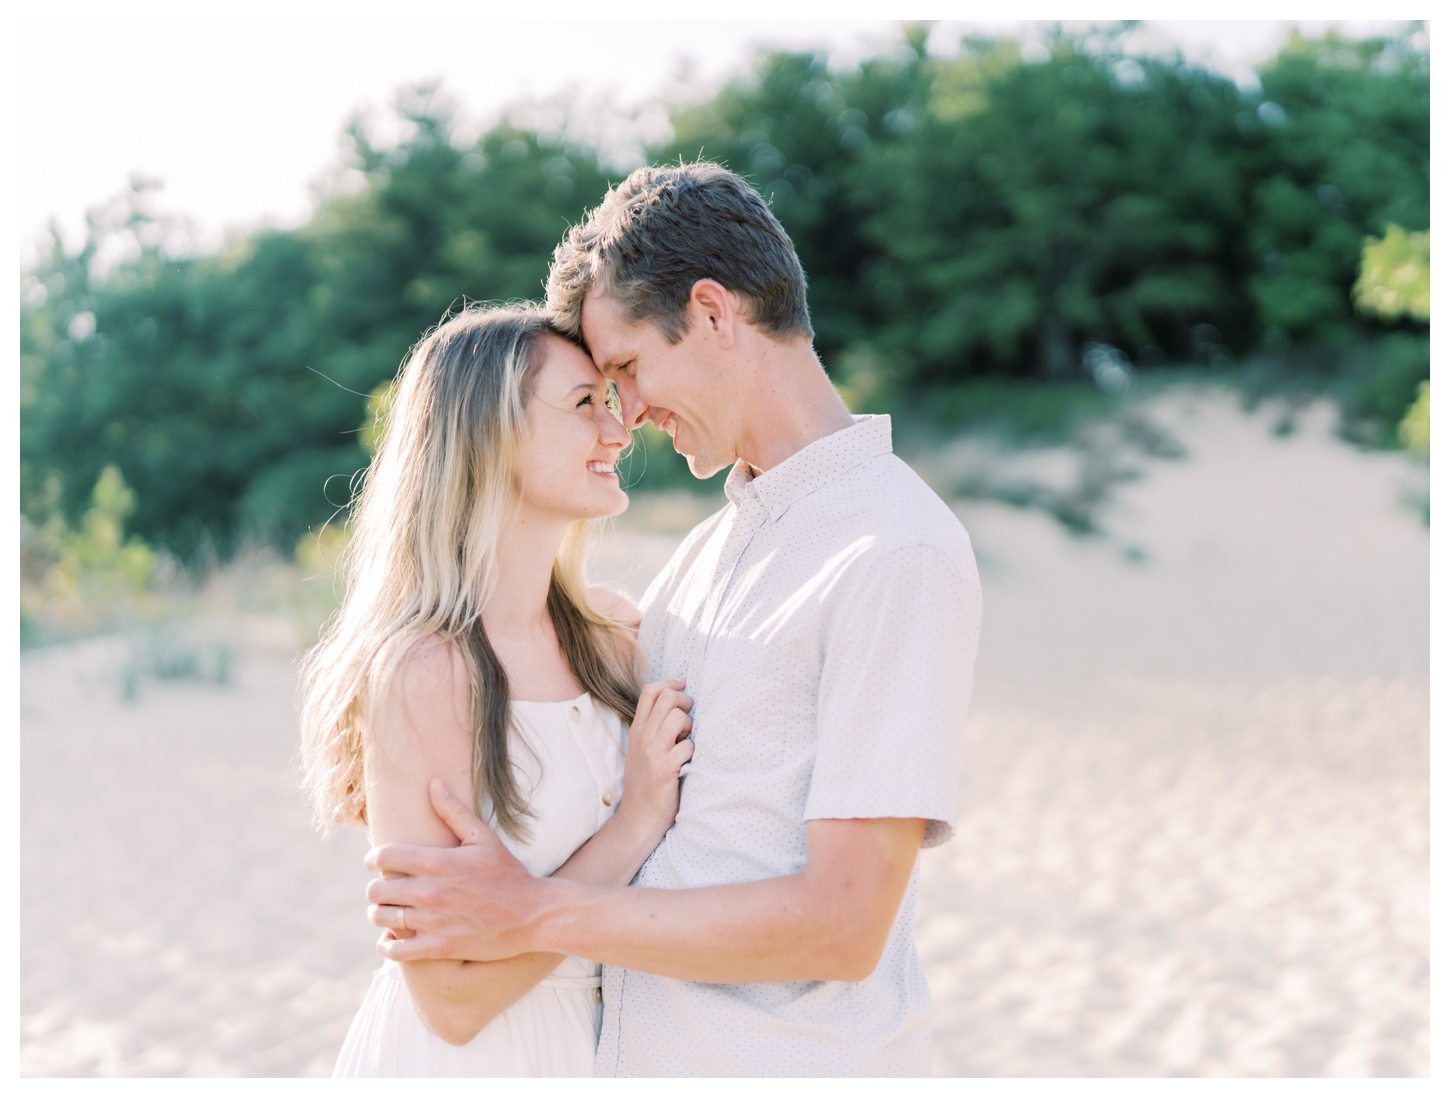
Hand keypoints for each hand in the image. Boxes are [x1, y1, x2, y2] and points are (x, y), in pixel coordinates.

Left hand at [366, 778, 557, 961]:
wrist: (532, 914)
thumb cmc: (508, 873)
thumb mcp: (484, 838)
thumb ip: (454, 811)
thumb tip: (433, 784)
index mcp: (439, 862)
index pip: (384, 857)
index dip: (373, 858)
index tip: (377, 861)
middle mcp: (431, 892)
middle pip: (377, 890)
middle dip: (377, 886)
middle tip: (386, 886)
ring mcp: (434, 922)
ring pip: (382, 918)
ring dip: (381, 913)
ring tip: (390, 909)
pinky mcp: (439, 948)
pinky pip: (396, 951)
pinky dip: (388, 945)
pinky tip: (393, 938)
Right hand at [614, 678, 693, 839]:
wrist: (639, 817)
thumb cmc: (646, 783)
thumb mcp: (642, 750)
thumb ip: (654, 728)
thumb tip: (679, 706)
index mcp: (636, 730)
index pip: (650, 691)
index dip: (670, 683)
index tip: (683, 685)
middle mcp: (642, 737)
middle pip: (667, 697)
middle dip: (685, 702)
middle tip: (688, 719)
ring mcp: (652, 752)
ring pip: (678, 717)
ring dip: (690, 727)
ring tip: (685, 742)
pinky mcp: (665, 768)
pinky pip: (688, 746)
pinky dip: (692, 752)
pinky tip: (687, 763)